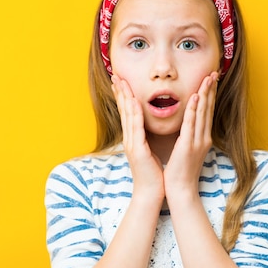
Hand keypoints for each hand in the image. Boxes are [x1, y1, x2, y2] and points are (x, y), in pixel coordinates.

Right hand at [111, 75, 164, 202]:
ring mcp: (131, 144)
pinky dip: (135, 114)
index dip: (123, 96)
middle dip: (120, 91)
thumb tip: (146, 127)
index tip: (121, 81)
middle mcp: (129, 138)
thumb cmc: (152, 173)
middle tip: (116, 75)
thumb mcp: (148, 151)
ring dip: (125, 97)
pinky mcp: (138, 150)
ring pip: (128, 116)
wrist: (151, 193)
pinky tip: (135, 102)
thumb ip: (145, 138)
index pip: (127, 112)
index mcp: (133, 138)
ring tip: (122, 83)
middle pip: (123, 110)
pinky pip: (136, 128)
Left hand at [163, 72, 218, 199]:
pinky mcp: (188, 146)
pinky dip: (193, 110)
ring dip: (204, 94)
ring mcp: (197, 141)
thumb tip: (188, 124)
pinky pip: (191, 124)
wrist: (180, 190)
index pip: (207, 112)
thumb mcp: (187, 149)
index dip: (209, 95)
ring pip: (202, 113)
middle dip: (210, 90)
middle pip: (208, 109)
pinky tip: (194, 97)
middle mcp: (203, 137)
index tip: (211, 80)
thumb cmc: (181, 171)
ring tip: (207, 78)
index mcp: (203, 137)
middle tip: (214, 72)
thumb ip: (189, 136)